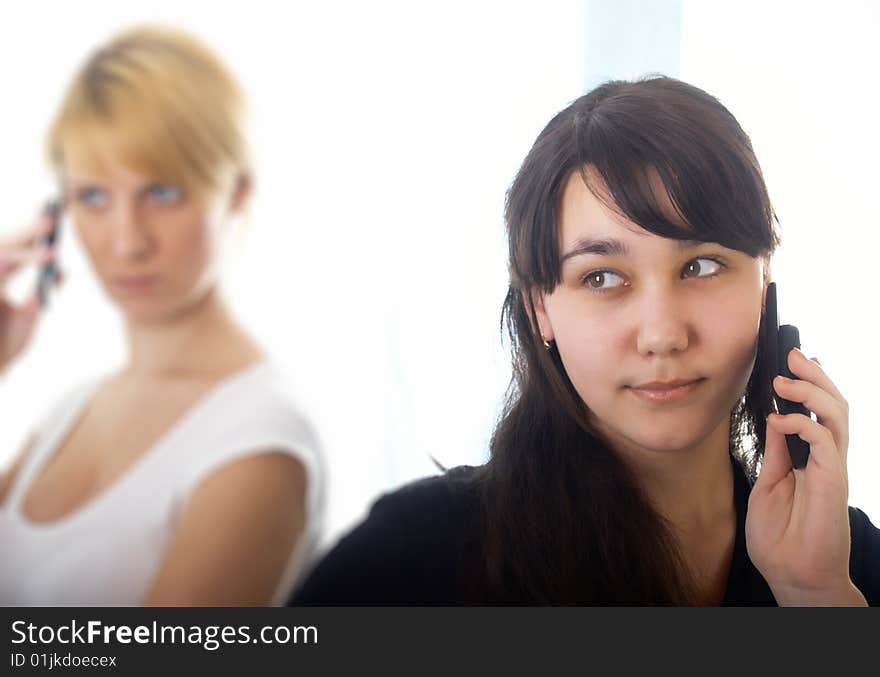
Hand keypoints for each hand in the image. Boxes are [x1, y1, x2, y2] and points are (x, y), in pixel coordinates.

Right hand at [0, 212, 57, 372]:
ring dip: (25, 247)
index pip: (15, 249)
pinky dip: (23, 260)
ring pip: (1, 254)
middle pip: (4, 245)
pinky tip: (47, 259)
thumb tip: (62, 270)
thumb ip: (40, 292)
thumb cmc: (3, 347)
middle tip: (52, 216)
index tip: (52, 216)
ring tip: (53, 246)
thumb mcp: (28, 318)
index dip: (32, 231)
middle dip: (27, 228)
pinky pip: (3, 268)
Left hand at [744, 348, 865, 605]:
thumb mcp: (769, 484)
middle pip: (834, 406)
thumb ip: (775, 452)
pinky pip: (825, 442)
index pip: (818, 412)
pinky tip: (781, 418)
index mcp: (812, 458)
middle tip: (793, 353)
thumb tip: (775, 417)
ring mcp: (833, 470)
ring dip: (813, 391)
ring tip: (785, 379)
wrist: (792, 576)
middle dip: (816, 375)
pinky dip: (804, 423)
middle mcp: (828, 460)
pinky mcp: (833, 482)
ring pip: (838, 416)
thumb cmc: (781, 537)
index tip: (788, 363)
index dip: (809, 385)